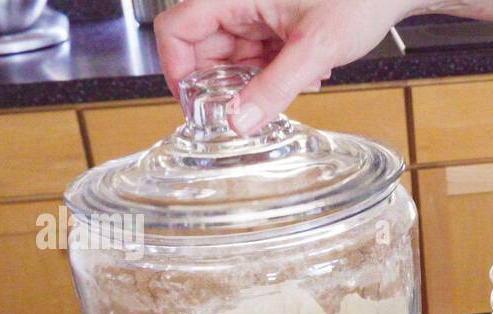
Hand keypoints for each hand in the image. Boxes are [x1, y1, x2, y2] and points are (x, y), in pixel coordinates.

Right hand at [155, 0, 420, 134]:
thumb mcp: (315, 47)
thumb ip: (275, 87)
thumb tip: (238, 121)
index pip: (176, 30)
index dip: (177, 70)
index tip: (195, 105)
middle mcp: (240, 2)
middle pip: (201, 49)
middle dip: (225, 83)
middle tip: (252, 108)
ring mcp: (258, 15)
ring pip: (232, 59)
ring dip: (257, 82)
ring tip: (298, 81)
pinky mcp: (276, 27)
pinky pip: (259, 59)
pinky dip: (276, 75)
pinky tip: (309, 74)